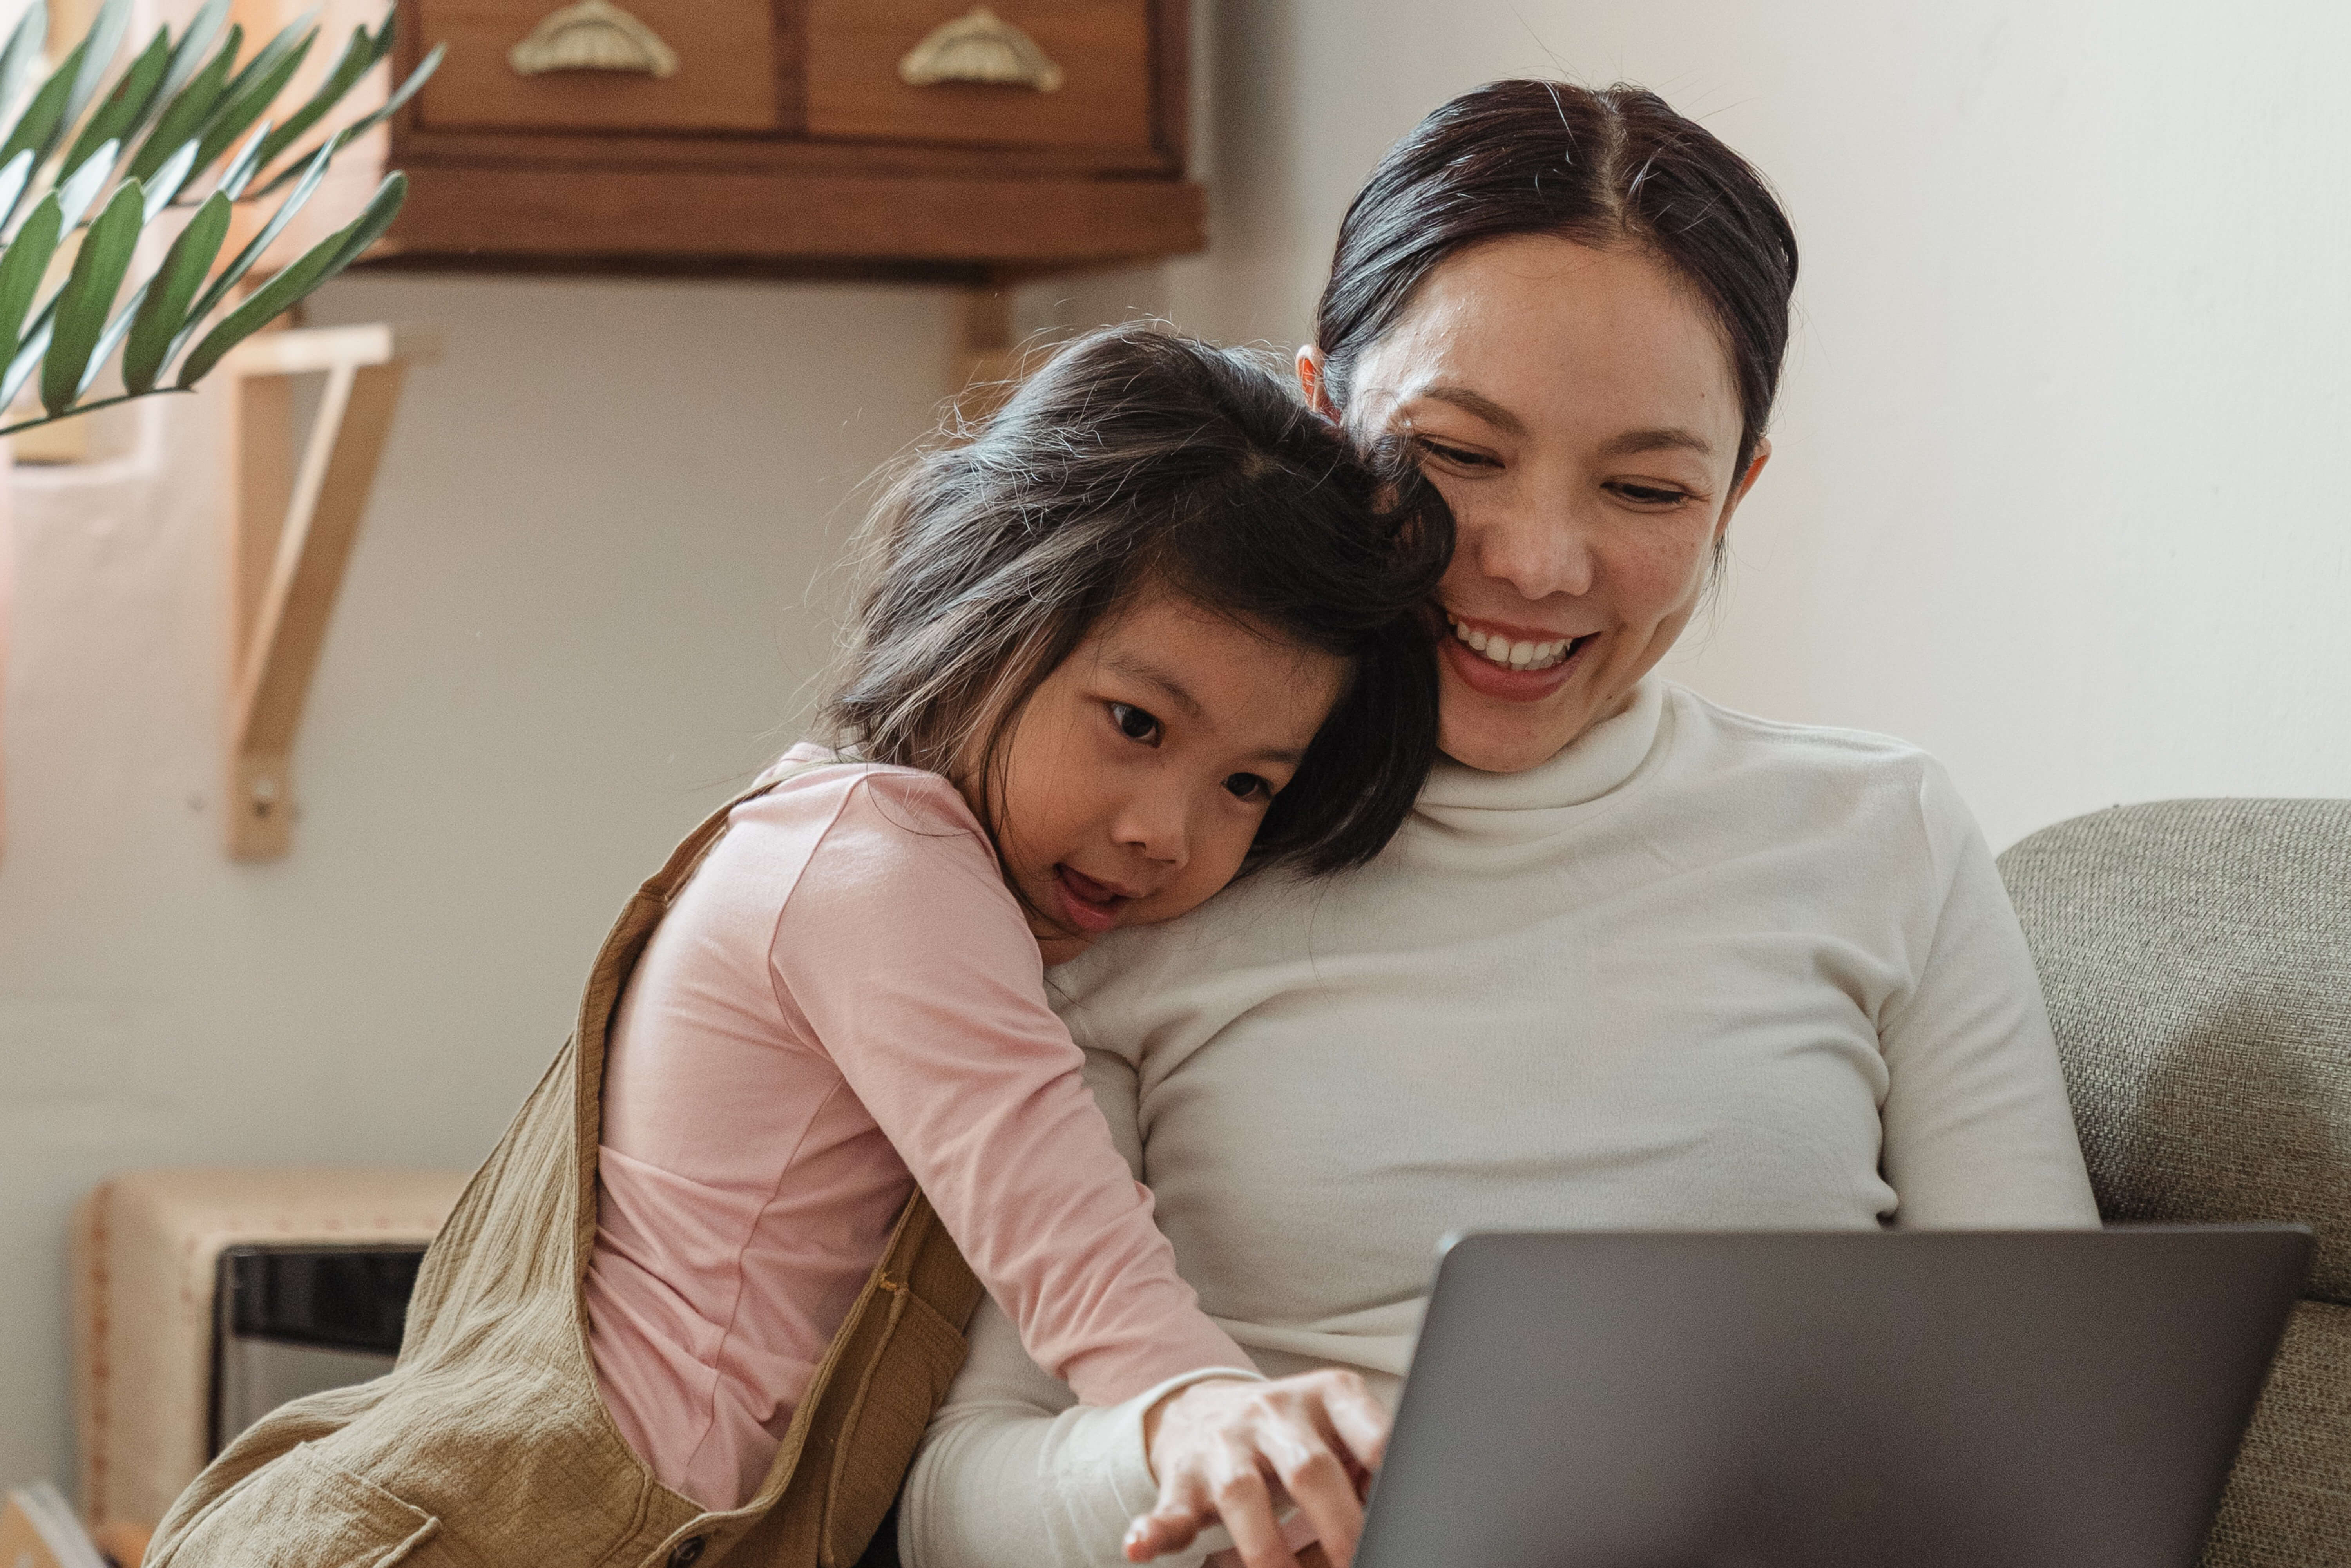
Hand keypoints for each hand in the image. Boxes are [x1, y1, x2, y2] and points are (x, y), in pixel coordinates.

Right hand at [1124, 1370, 1389, 1567]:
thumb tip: (1421, 1510)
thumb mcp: (1340, 1426)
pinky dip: (1154, 1531)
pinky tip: (1140, 1547)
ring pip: (1243, 1495)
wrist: (1201, 1405)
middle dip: (1339, 1526)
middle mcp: (1275, 1412)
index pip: (1371, 1433)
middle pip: (1310, 1469)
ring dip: (1268, 1551)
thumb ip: (1374, 1458)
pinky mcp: (1183, 1479)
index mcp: (1328, 1397)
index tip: (1407, 1516)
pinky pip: (1170, 1508)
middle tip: (1358, 1561)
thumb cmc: (1292, 1432)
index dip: (1391, 1477)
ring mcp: (1225, 1443)